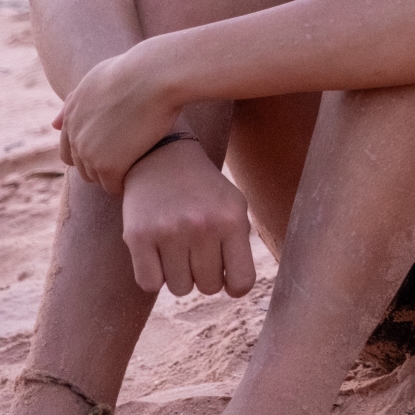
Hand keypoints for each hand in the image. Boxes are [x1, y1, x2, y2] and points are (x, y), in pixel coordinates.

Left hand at [54, 42, 178, 195]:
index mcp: (71, 114)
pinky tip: (139, 176)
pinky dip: (123, 184)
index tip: (116, 149)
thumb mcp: (98, 79)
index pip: (70, 149)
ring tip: (136, 168)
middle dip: (102, 165)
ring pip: (96, 178)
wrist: (155, 76)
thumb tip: (53, 124)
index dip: (92, 152)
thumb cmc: (137, 70)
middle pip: (82, 166)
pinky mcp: (108, 165)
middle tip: (129, 159)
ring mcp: (89, 151)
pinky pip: (112, 186)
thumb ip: (75, 102)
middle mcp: (74, 135)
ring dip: (113, 176)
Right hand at [120, 136, 257, 296]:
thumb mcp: (234, 206)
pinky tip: (157, 254)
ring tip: (178, 249)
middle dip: (205, 276)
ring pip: (180, 289)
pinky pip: (149, 285)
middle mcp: (202, 226)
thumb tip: (236, 289)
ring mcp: (169, 232)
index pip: (242, 281)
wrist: (162, 159)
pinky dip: (154, 277)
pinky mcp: (137, 237)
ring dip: (179, 276)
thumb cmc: (204, 191)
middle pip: (209, 287)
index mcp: (232, 219)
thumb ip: (239, 245)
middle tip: (198, 253)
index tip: (228, 279)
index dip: (236, 287)